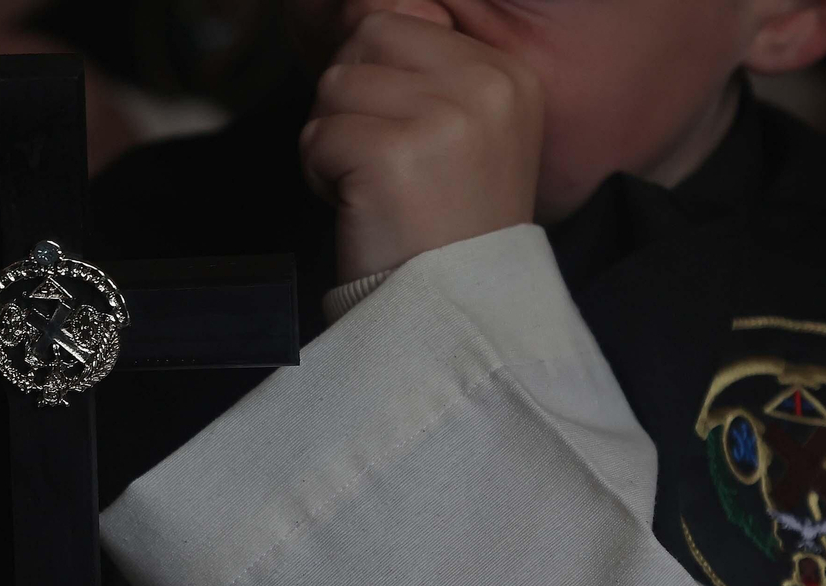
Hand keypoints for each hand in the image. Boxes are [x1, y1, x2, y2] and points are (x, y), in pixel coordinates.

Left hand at [300, 10, 543, 282]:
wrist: (457, 315)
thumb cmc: (446, 231)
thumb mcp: (461, 133)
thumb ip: (420, 71)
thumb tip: (354, 12)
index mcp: (508, 73)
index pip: (397, 18)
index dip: (374, 77)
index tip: (401, 139)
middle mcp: (485, 86)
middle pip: (363, 40)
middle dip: (350, 100)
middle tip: (382, 164)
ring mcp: (443, 118)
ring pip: (333, 86)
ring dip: (333, 141)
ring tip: (376, 190)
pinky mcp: (393, 156)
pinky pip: (317, 135)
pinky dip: (320, 176)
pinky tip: (362, 210)